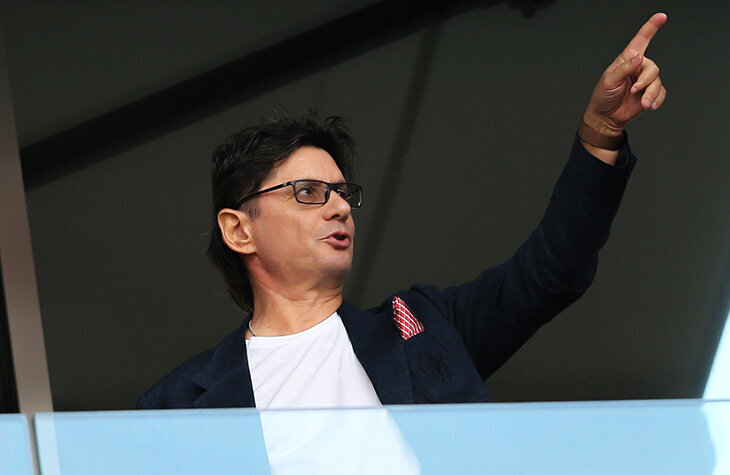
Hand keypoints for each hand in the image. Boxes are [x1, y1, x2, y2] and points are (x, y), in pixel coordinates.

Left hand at [582, 13, 667, 136]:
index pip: (641, 40)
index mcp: (627, 60)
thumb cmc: (603, 97)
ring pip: (658, 82)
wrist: (606, 117)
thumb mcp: (609, 81)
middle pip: (653, 67)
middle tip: (635, 90)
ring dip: (651, 93)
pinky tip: (649, 106)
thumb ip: (624, 69)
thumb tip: (639, 58)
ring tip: (642, 102)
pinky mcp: (650, 93)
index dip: (651, 28)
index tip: (661, 17)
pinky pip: (661, 93)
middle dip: (646, 80)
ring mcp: (645, 81)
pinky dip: (656, 100)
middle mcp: (638, 68)